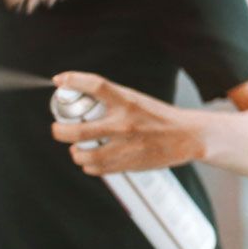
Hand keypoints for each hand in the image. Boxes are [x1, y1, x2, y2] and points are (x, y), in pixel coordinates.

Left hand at [51, 71, 206, 174]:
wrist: (188, 137)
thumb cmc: (160, 118)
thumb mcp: (137, 100)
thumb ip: (111, 99)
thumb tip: (80, 95)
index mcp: (127, 102)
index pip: (95, 85)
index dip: (73, 80)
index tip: (60, 81)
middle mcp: (124, 124)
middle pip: (77, 131)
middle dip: (60, 131)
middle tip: (59, 129)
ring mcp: (125, 146)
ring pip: (84, 155)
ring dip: (75, 153)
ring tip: (77, 149)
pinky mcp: (129, 164)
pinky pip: (97, 168)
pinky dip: (89, 166)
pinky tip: (91, 160)